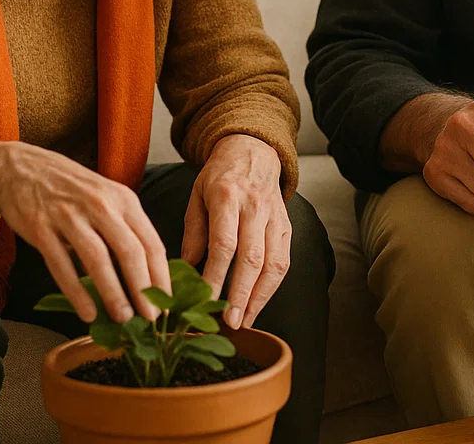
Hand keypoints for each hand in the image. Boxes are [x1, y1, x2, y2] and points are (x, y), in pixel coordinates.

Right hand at [0, 141, 169, 324]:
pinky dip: (76, 292)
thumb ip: (127, 229)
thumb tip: (149, 276)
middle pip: (129, 251)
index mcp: (124, 199)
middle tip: (150, 319)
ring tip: (123, 319)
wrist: (23, 169)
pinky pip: (62, 265)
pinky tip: (86, 313)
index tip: (167, 304)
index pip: (151, 242)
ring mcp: (69, 215)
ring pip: (98, 259)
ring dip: (113, 293)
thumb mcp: (108, 198)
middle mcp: (100, 205)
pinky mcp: (41, 228)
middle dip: (143, 289)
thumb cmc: (73, 190)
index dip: (161, 277)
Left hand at [182, 134, 289, 328]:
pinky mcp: (286, 227)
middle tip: (231, 322)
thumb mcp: (196, 196)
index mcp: (227, 198)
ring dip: (260, 297)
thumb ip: (193, 232)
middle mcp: (255, 208)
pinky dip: (272, 287)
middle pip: (252, 258)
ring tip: (246, 320)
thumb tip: (187, 270)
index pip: (224, 244)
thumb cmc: (219, 177)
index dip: (216, 277)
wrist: (253, 151)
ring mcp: (275, 218)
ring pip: (273, 263)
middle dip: (241, 295)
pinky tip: (258, 304)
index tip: (205, 301)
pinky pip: (283, 261)